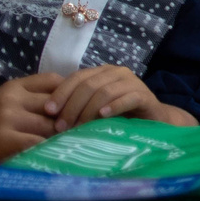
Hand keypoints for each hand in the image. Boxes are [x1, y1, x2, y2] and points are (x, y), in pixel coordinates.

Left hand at [48, 66, 192, 131]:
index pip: (77, 77)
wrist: (152, 119)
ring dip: (87, 111)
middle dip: (71, 106)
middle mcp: (117, 73)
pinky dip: (113, 107)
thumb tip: (49, 115)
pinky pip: (127, 98)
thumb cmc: (118, 114)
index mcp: (102, 72)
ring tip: (77, 127)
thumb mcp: (94, 107)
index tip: (48, 111)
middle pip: (88, 85)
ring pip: (104, 91)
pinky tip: (102, 117)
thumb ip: (78, 104)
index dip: (61, 93)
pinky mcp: (145, 96)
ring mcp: (132, 82)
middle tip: (61, 127)